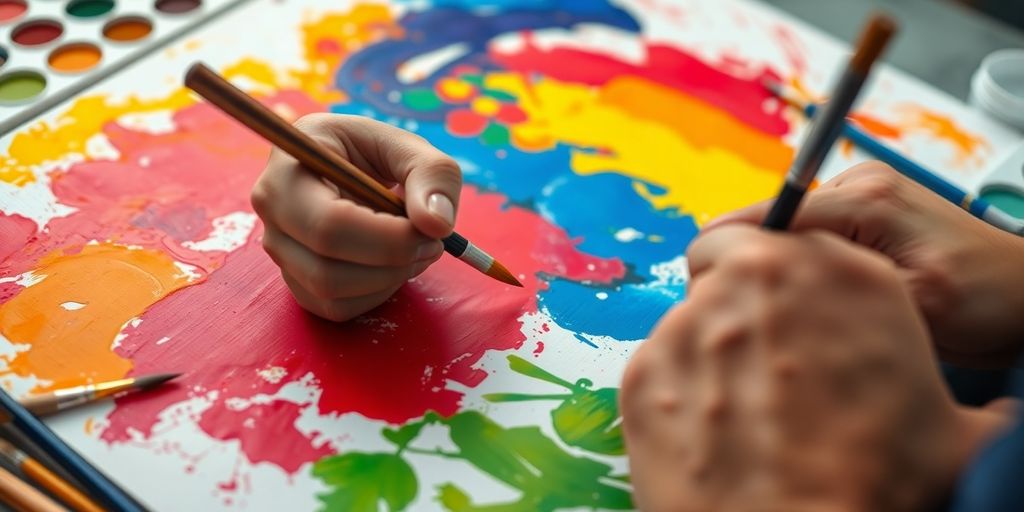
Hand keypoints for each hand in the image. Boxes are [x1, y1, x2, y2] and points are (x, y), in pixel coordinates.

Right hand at [251, 114, 460, 320]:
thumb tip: (436, 224)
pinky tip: (393, 263)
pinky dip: (377, 293)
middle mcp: (271, 214)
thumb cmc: (374, 153)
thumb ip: (431, 176)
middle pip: (326, 270)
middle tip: (432, 242)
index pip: (329, 225)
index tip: (431, 230)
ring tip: (417, 248)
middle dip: (393, 263)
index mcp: (288, 171)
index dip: (387, 240)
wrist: (349, 167)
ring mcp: (280, 252)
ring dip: (389, 280)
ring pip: (332, 294)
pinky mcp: (297, 280)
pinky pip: (336, 308)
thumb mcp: (408, 148)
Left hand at [621, 226, 1010, 511]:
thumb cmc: (875, 482)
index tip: (777, 298)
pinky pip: (658, 362)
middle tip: (753, 347)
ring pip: (690, 313)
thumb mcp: (949, 431)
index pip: (786, 235)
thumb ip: (957, 397)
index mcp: (841, 273)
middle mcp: (759, 279)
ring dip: (707, 345)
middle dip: (731, 288)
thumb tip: (1003, 417)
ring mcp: (693, 321)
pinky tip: (710, 429)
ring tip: (739, 407)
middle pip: (725, 258)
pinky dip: (677, 388)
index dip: (776, 268)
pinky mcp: (646, 366)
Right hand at [706, 162, 1023, 367]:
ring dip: (774, 275)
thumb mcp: (910, 302)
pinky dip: (796, 274)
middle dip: (751, 269)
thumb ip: (838, 287)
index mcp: (863, 200)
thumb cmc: (986, 300)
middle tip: (749, 319)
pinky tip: (809, 305)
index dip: (722, 252)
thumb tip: (768, 286)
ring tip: (784, 317)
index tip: (699, 292)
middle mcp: (855, 186)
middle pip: (766, 225)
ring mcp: (857, 198)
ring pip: (781, 239)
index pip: (764, 215)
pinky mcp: (859, 216)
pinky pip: (804, 244)